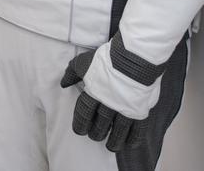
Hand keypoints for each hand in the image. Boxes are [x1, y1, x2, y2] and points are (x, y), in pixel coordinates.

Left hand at [60, 35, 162, 151]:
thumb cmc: (107, 59)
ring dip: (113, 141)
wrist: (134, 57)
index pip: (83, 114)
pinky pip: (137, 130)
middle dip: (96, 133)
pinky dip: (132, 138)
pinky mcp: (140, 111)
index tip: (80, 131)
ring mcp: (125, 109)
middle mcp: (108, 104)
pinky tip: (129, 143)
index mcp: (93, 93)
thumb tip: (63, 84)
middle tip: (95, 136)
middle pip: (100, 125)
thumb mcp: (83, 62)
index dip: (80, 124)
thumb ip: (71, 73)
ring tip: (111, 146)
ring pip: (118, 131)